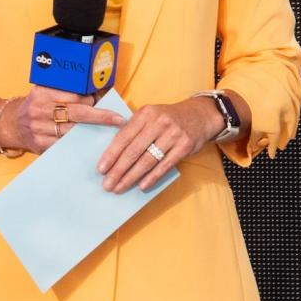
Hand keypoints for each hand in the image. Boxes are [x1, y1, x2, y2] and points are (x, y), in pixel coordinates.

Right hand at [0, 86, 124, 154]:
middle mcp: (40, 110)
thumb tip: (96, 91)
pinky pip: (66, 145)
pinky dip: (79, 144)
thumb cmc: (35, 105)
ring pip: (74, 131)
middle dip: (100, 116)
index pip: (74, 95)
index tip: (104, 101)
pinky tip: (90, 144)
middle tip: (118, 119)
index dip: (91, 99)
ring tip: (105, 130)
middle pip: (78, 113)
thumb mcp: (44, 91)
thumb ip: (64, 90)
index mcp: (43, 93)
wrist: (11, 124)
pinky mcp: (41, 145)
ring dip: (91, 131)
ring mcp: (40, 129)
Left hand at [97, 96, 221, 192]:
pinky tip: (141, 186)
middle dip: (118, 170)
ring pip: (147, 160)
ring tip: (120, 187)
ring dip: (132, 177)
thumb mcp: (150, 115)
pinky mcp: (184, 147)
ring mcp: (172, 135)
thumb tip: (113, 153)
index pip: (123, 137)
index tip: (101, 169)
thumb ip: (134, 129)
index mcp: (145, 113)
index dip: (111, 154)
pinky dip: (152, 177)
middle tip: (108, 184)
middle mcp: (158, 122)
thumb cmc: (167, 118)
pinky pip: (165, 166)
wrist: (199, 115)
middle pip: (133, 151)